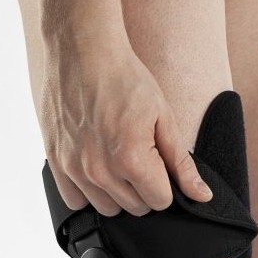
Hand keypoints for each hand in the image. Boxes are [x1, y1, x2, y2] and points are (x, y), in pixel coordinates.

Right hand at [40, 41, 212, 215]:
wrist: (82, 49)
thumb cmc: (125, 78)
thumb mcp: (163, 118)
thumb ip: (182, 164)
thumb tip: (202, 196)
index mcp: (132, 160)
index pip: (161, 202)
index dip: (165, 184)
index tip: (158, 164)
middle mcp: (101, 170)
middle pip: (135, 208)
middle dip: (144, 189)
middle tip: (139, 157)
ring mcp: (75, 168)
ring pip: (107, 209)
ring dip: (116, 193)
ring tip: (116, 161)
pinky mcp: (56, 162)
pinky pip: (75, 201)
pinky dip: (87, 192)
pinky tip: (95, 168)